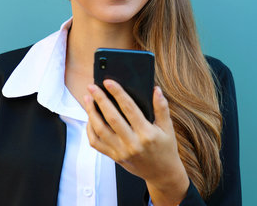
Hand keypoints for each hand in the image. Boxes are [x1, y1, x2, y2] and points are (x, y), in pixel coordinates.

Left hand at [84, 80, 189, 205]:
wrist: (162, 174)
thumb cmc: (166, 148)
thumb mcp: (168, 128)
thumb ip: (162, 108)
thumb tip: (156, 90)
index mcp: (147, 134)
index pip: (129, 109)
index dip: (118, 93)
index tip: (108, 82)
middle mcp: (132, 144)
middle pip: (111, 118)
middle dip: (100, 100)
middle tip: (92, 86)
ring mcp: (121, 152)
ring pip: (100, 130)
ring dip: (91, 113)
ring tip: (87, 99)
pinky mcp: (114, 157)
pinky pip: (96, 143)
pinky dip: (90, 129)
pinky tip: (90, 118)